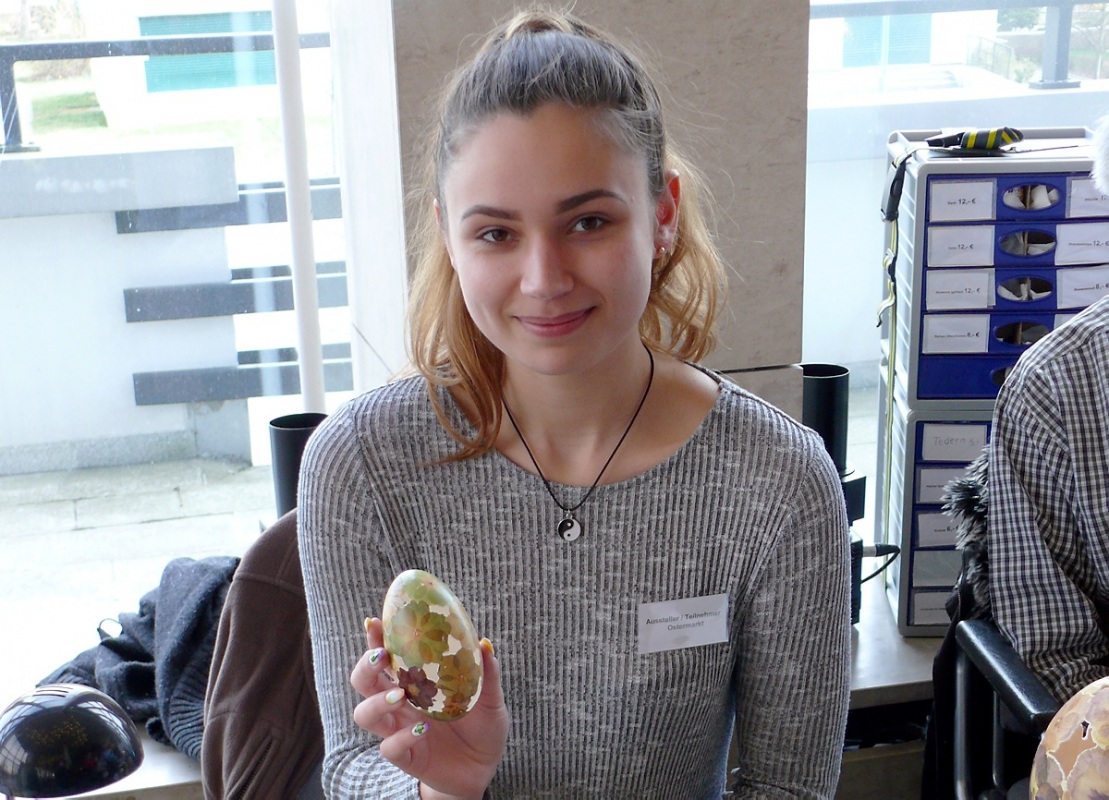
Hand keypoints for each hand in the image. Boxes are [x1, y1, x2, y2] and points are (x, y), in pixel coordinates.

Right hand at [352, 617, 507, 799]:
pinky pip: (389, 748)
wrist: (484, 768)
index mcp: (415, 683)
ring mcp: (400, 730)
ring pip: (365, 715)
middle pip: (363, 682)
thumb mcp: (490, 699)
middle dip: (365, 667)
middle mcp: (401, 704)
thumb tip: (484, 643)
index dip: (375, 639)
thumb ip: (487, 673)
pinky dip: (402, 738)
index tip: (374, 622)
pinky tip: (422, 730)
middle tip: (381, 657)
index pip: (386, 657)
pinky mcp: (407, 757)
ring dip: (377, 702)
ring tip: (400, 695)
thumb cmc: (482, 727)